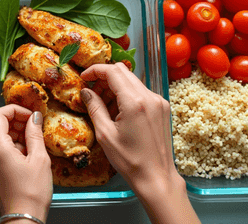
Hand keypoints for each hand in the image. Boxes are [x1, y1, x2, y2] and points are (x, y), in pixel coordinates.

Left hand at [0, 105, 51, 221]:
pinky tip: (28, 157)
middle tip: (35, 129)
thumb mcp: (39, 158)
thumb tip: (35, 117)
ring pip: (1, 138)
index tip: (30, 115)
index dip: (15, 110)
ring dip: (18, 136)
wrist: (23, 217)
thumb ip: (35, 133)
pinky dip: (14, 148)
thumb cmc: (31, 193)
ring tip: (34, 146)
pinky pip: (1, 150)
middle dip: (18, 123)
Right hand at [80, 63, 198, 223]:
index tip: (84, 77)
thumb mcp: (105, 134)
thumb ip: (94, 107)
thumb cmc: (130, 160)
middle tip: (91, 93)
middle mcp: (150, 97)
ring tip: (103, 105)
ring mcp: (159, 102)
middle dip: (104, 78)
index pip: (113, 71)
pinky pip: (141, 93)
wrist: (156, 177)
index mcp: (135, 102)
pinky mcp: (163, 108)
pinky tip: (118, 112)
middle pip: (123, 72)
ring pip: (132, 82)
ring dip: (115, 87)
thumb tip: (86, 92)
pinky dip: (126, 96)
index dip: (95, 70)